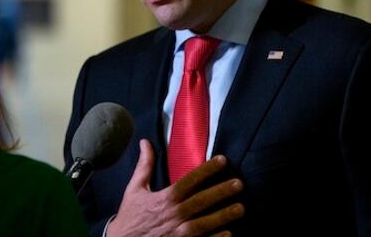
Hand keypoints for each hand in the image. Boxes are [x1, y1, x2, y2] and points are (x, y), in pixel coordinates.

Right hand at [107, 139, 243, 236]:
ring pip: (203, 224)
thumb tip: (145, 142)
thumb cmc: (130, 217)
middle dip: (220, 192)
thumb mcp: (134, 190)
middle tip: (239, 183)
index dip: (206, 170)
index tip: (223, 160)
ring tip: (241, 208)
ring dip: (223, 216)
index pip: (189, 181)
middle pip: (200, 202)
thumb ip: (144, 166)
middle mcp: (172, 216)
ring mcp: (176, 234)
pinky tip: (229, 234)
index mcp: (164, 199)